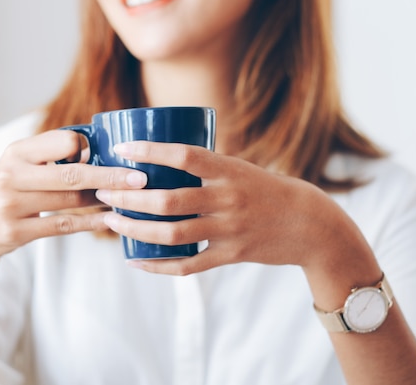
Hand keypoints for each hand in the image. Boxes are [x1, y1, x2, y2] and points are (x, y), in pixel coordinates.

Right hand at [0, 130, 146, 263]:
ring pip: (71, 201)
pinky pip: (64, 225)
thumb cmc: (6, 192)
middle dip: (111, 176)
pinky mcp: (16, 231)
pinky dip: (90, 223)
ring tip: (129, 198)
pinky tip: (110, 220)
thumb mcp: (17, 165)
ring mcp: (11, 204)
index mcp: (16, 151)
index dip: (88, 147)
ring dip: (104, 200)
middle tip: (141, 178)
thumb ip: (48, 154)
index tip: (108, 153)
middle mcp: (12, 174)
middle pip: (73, 173)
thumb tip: (95, 143)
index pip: (63, 140)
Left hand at [95, 141, 360, 275]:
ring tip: (111, 221)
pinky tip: (136, 262)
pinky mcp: (231, 255)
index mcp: (229, 170)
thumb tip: (161, 160)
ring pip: (173, 234)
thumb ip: (205, 167)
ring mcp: (229, 230)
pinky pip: (188, 266)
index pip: (184, 155)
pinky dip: (158, 266)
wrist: (311, 224)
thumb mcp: (240, 168)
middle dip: (130, 196)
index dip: (150, 151)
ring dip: (136, 229)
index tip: (121, 148)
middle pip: (168, 200)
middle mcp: (227, 199)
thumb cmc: (267, 190)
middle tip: (104, 191)